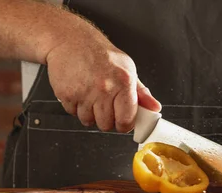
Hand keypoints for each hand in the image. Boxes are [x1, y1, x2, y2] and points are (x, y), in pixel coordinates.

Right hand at [45, 27, 160, 131]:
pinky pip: (73, 113)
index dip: (124, 124)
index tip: (122, 120)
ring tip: (90, 96)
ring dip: (89, 114)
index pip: (126, 121)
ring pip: (88, 121)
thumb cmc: (100, 53)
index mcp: (123, 83)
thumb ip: (141, 92)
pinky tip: (79, 91)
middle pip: (106, 125)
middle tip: (104, 104)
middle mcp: (104, 89)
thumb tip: (154, 108)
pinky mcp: (67, 94)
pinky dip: (75, 106)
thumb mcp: (127, 68)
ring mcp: (84, 92)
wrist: (70, 39)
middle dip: (106, 119)